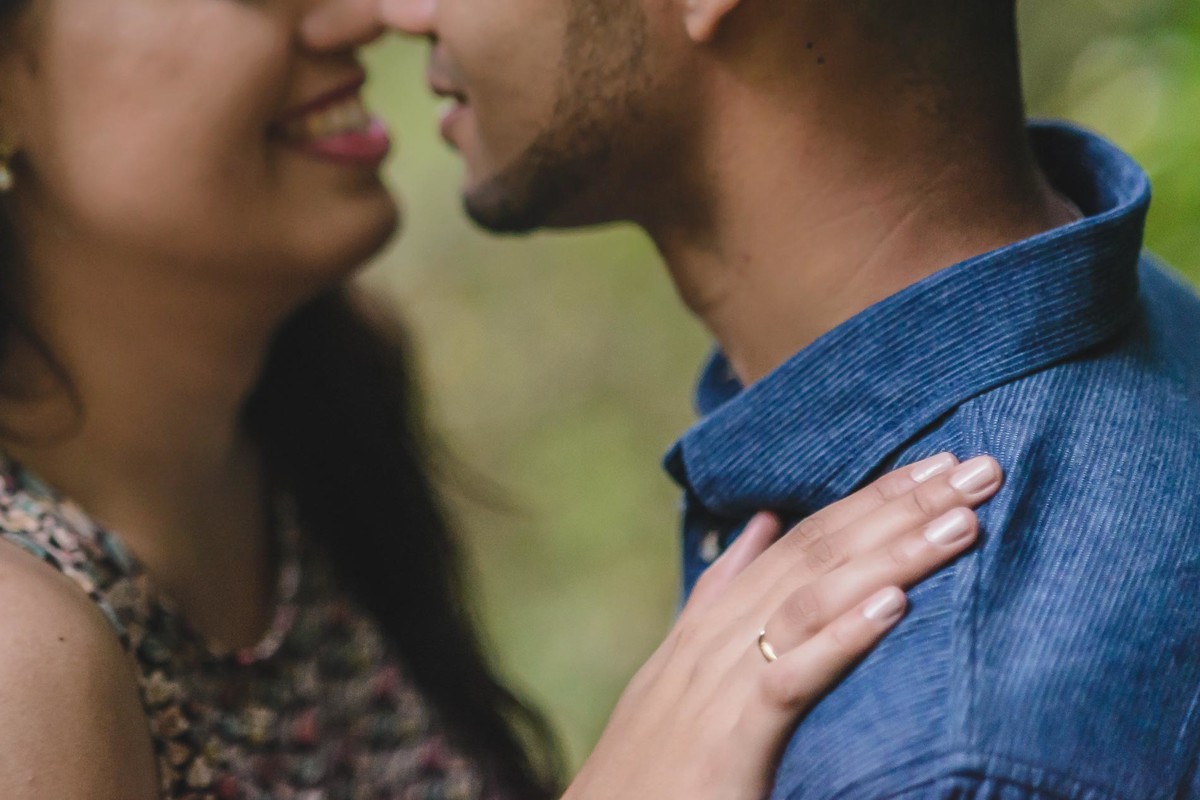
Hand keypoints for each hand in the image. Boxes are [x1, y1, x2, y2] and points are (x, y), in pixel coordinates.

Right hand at [563, 453, 1002, 799]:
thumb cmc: (651, 758)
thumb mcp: (681, 666)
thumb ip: (720, 597)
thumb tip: (761, 527)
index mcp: (718, 620)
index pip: (808, 539)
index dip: (874, 498)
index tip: (939, 464)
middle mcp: (721, 637)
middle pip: (822, 554)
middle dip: (902, 507)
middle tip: (980, 467)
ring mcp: (721, 684)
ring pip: (814, 599)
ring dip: (892, 554)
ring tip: (961, 520)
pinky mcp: (730, 741)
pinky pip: (790, 678)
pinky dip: (841, 638)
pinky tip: (894, 606)